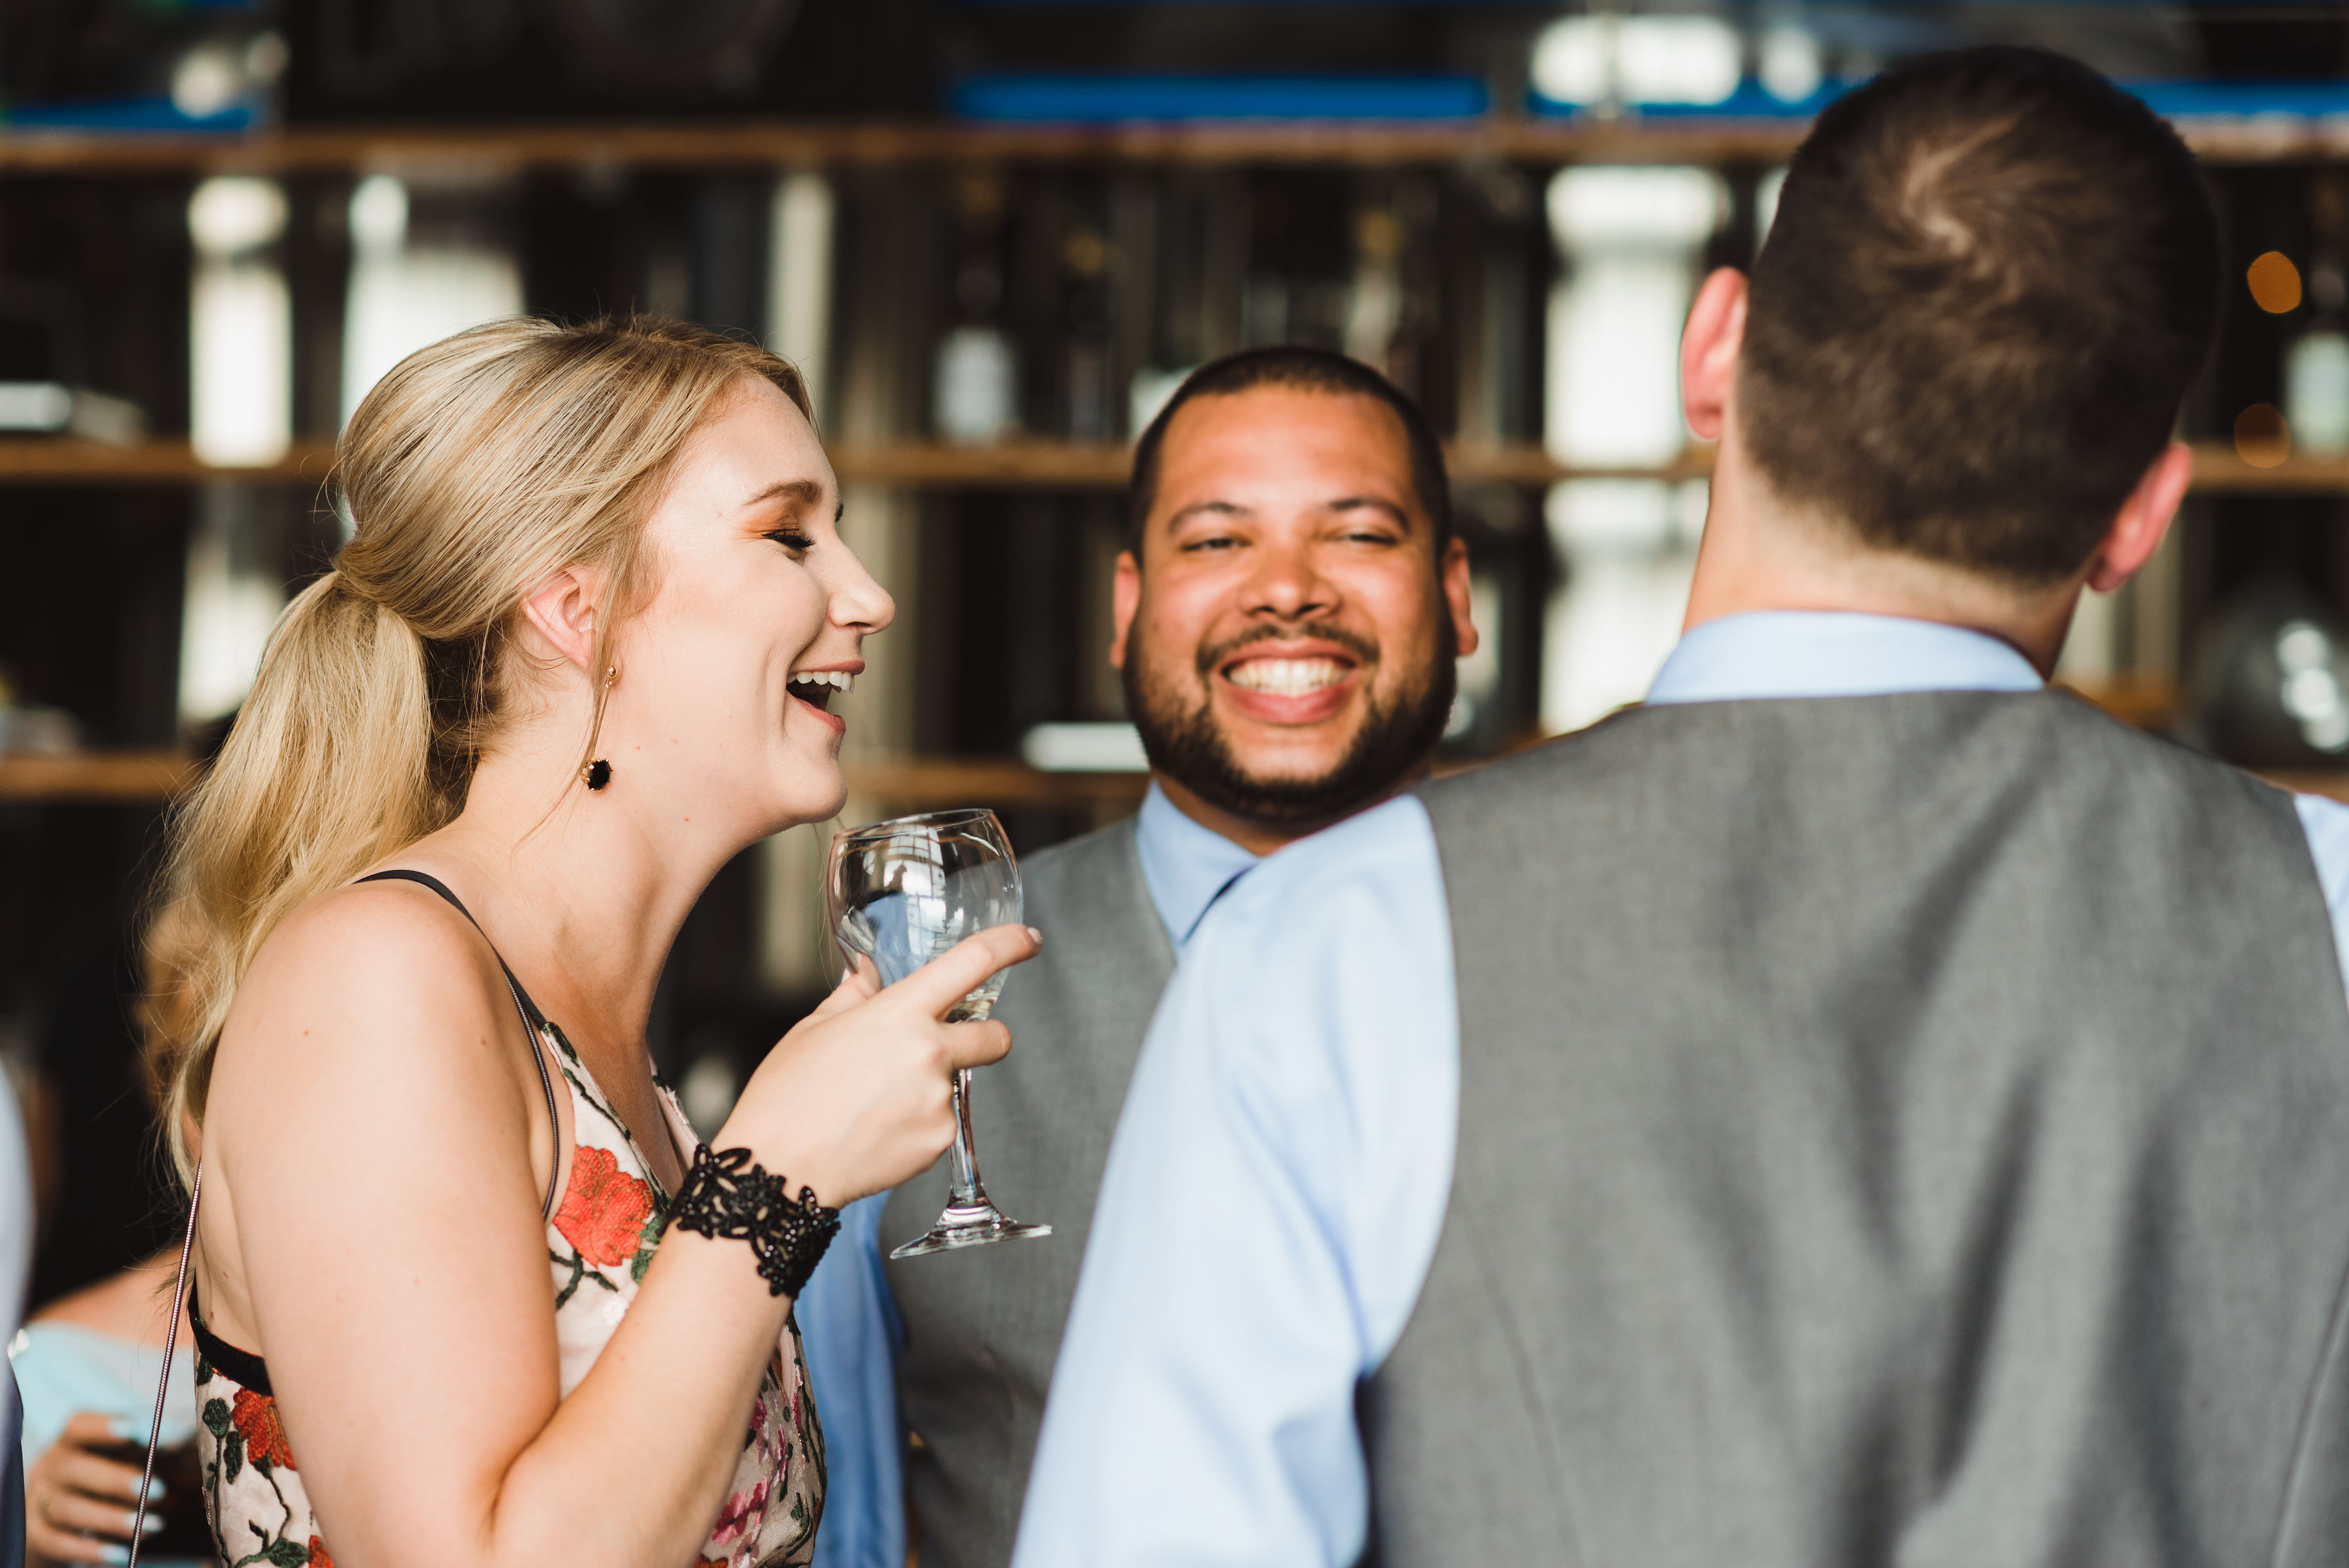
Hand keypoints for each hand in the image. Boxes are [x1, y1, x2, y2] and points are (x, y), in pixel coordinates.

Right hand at [26, 1413, 161, 1567]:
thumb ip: (155, 1440)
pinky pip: (59, 1544)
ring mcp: (39, 1502)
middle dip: (117, 1481)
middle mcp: (50, 1467)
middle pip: (73, 1469)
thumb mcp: (136, 1449)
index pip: (78, 1426)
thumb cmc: (117, 1468)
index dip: (104, 1428)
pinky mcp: (38, 1536)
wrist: (80, 1512)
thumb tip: (176, 1434)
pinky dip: (92, 1550)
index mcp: (73, 1439)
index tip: (138, 1432)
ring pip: (66, 1510)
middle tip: (159, 1491)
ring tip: (153, 1525)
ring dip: (111, 1519)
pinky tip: (123, 1554)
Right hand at [718, 923, 1040, 1206]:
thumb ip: (854, 997)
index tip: (1028, 940)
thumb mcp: (813, 1029)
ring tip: (875, 1104)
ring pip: (959, 1084)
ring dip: (933, 1088)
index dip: (1010, 945)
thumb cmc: (786, 1097)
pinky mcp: (939, 1141)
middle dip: (986, 1036)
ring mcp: (938, 1100)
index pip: (972, 963)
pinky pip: (942, 1123)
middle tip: (949, 1047)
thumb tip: (870, 975)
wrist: (779, 1170)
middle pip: (997, 1035)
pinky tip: (876, 1131)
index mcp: (900, 1013)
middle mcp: (929, 1053)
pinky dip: (918, 1125)